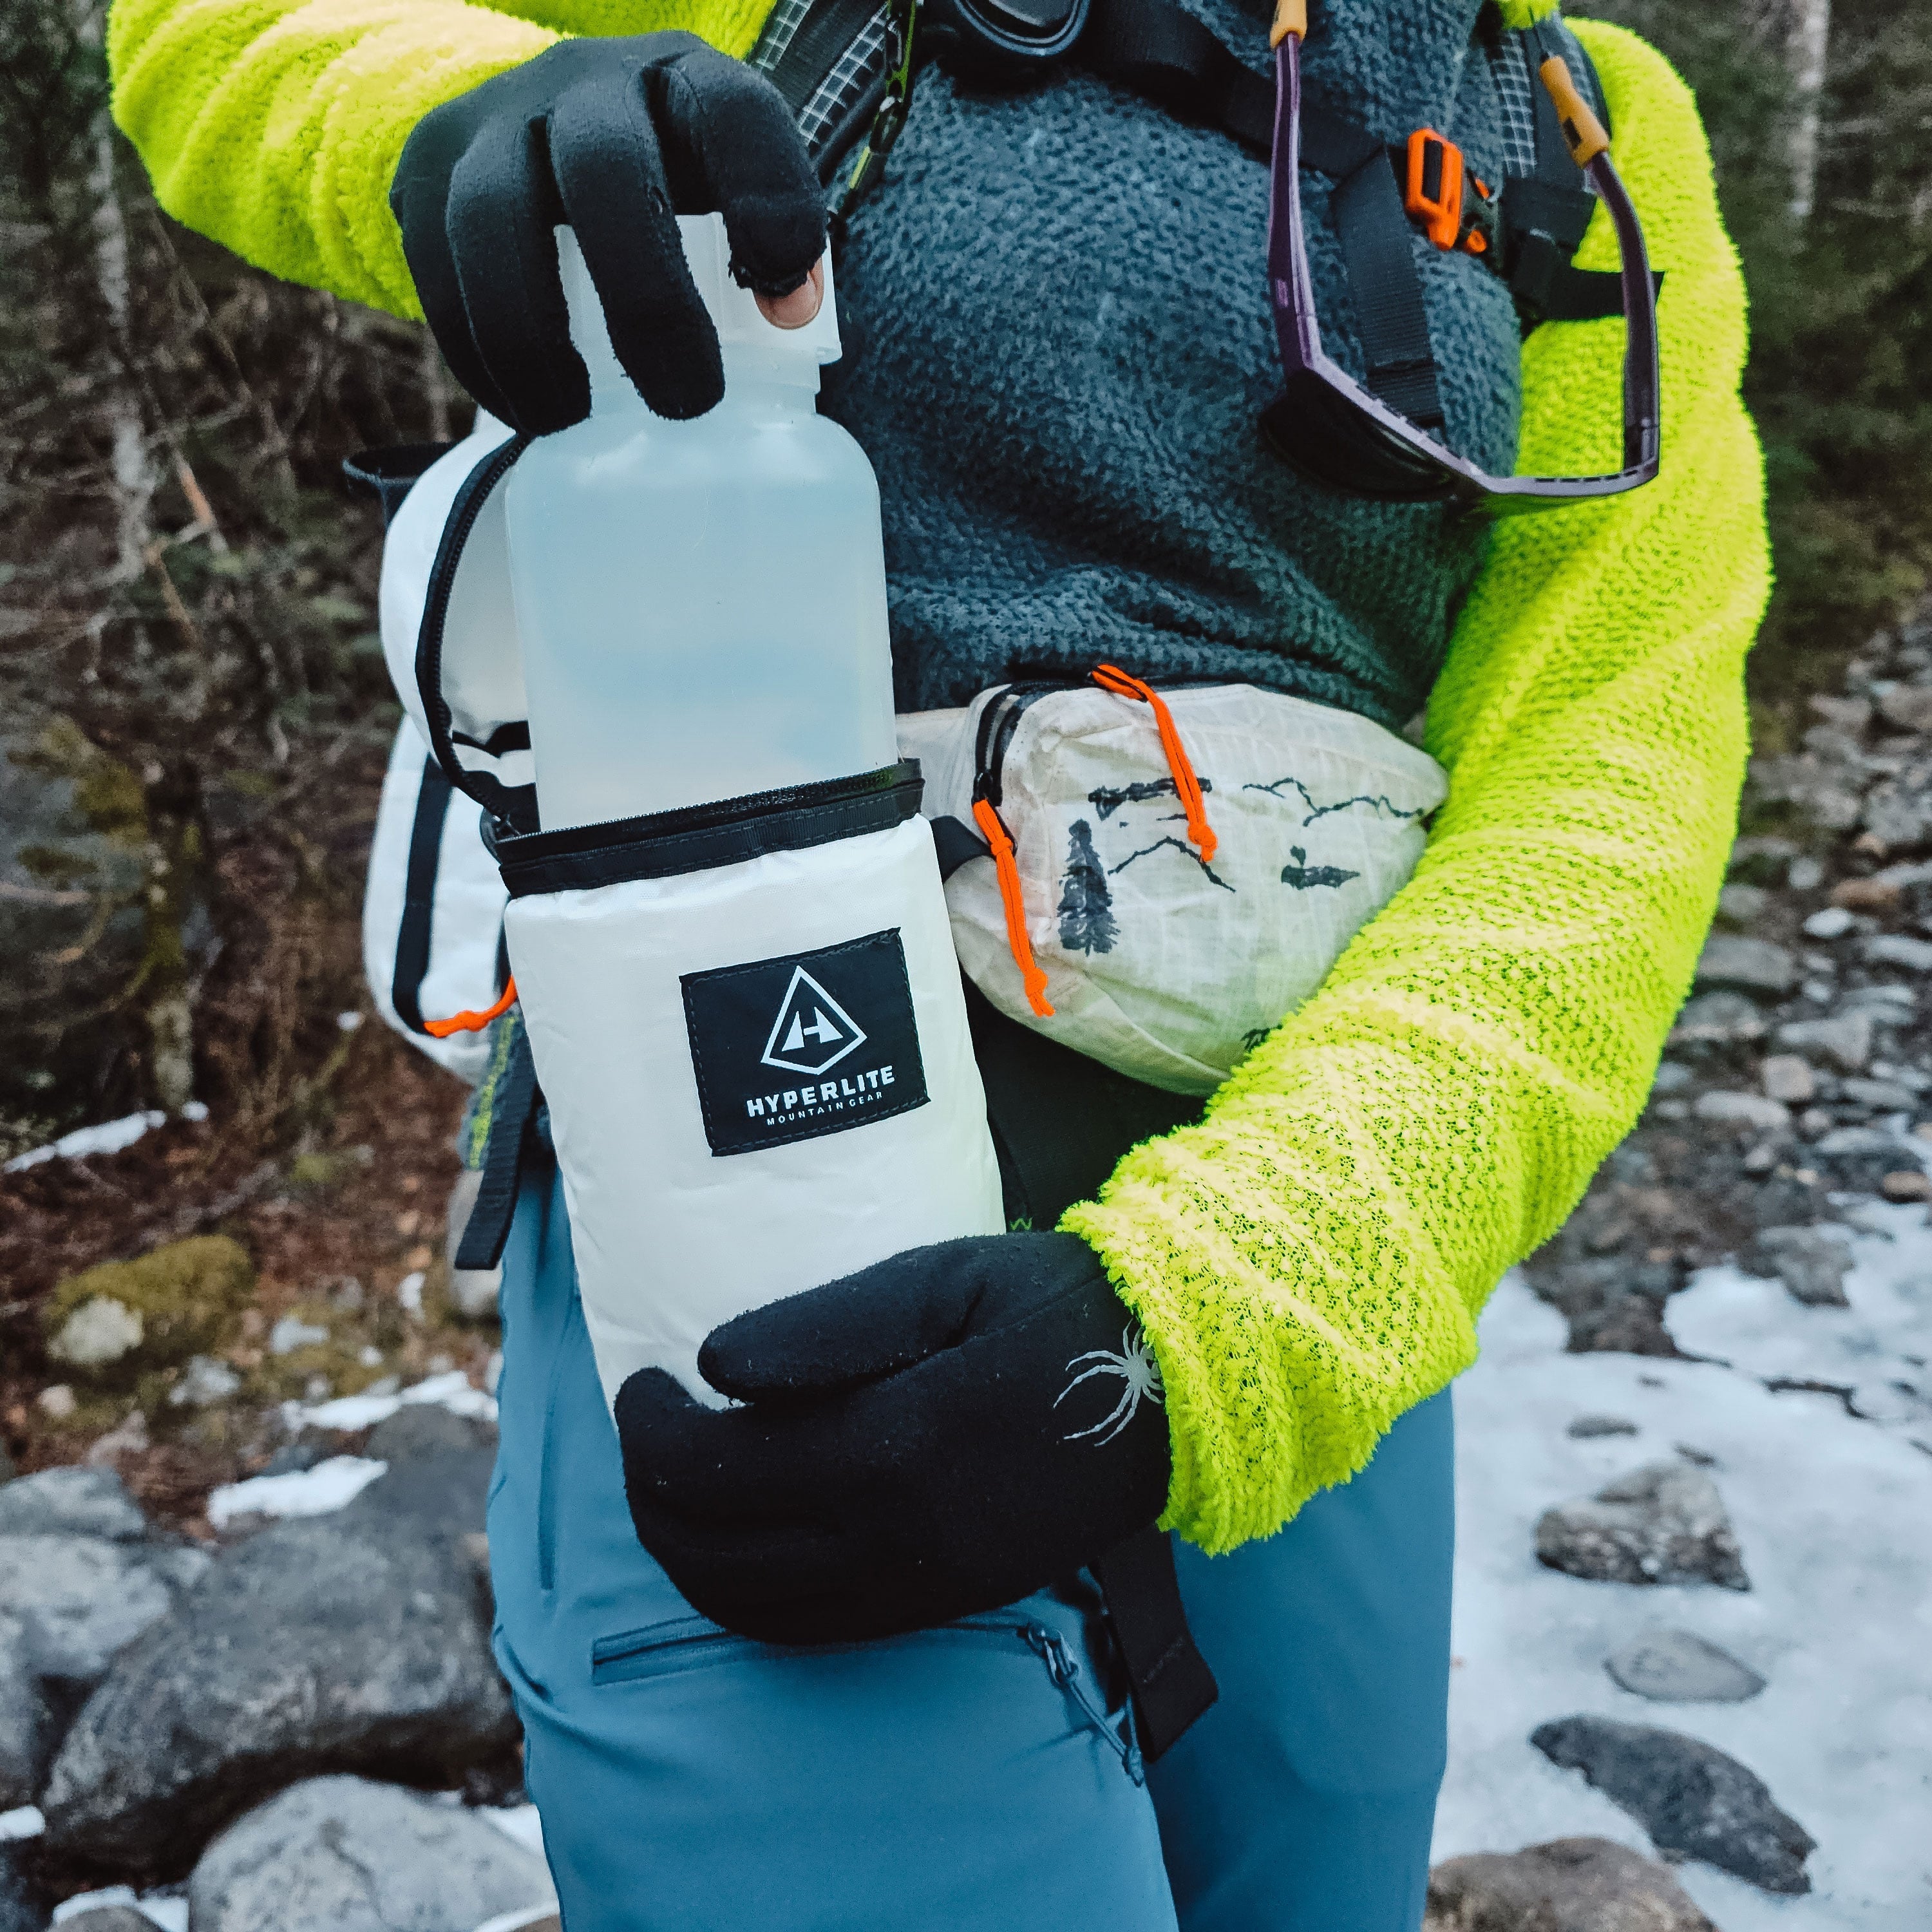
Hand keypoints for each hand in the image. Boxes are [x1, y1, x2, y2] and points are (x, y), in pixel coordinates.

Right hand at [390, 33, 826, 434]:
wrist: (547, 139)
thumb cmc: (672, 192)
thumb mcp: (735, 202)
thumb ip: (775, 255)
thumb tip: (790, 318)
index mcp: (684, 81)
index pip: (734, 113)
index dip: (767, 201)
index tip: (784, 306)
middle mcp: (585, 80)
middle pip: (603, 167)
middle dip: (646, 298)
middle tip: (686, 402)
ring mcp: (494, 116)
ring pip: (492, 219)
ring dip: (533, 340)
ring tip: (571, 423)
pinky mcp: (426, 166)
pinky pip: (434, 267)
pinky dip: (476, 354)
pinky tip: (522, 409)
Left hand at [615, 1233, 1172, 1643]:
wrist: (1171, 1391)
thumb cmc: (1052, 1308)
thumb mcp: (944, 1280)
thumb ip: (827, 1325)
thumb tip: (712, 1366)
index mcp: (893, 1444)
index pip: (718, 1469)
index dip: (650, 1431)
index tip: (642, 1382)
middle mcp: (897, 1536)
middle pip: (715, 1553)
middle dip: (652, 1495)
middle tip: (647, 1429)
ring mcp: (921, 1584)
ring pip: (752, 1608)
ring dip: (689, 1555)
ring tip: (680, 1487)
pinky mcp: (944, 1603)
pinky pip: (812, 1629)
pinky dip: (749, 1599)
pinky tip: (744, 1543)